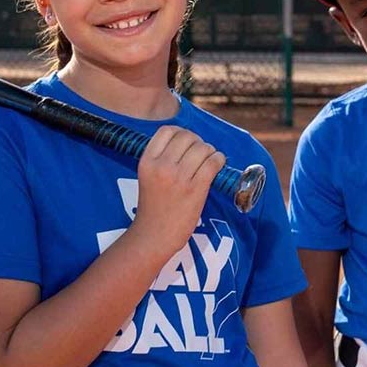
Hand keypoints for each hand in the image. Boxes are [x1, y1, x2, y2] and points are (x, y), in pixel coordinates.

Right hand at [127, 125, 225, 251]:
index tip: (187, 142)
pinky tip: (217, 164)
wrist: (154, 235)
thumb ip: (161, 158)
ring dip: (210, 151)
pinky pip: (213, 163)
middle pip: (187, 137)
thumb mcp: (147, 176)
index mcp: (147, 161)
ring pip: (202, 148)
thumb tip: (188, 140)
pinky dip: (219, 160)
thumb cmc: (153, 207)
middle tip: (200, 153)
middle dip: (197, 141)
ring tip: (209, 160)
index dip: (181, 133)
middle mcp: (162, 166)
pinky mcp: (195, 189)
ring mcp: (179, 178)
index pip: (167, 131)